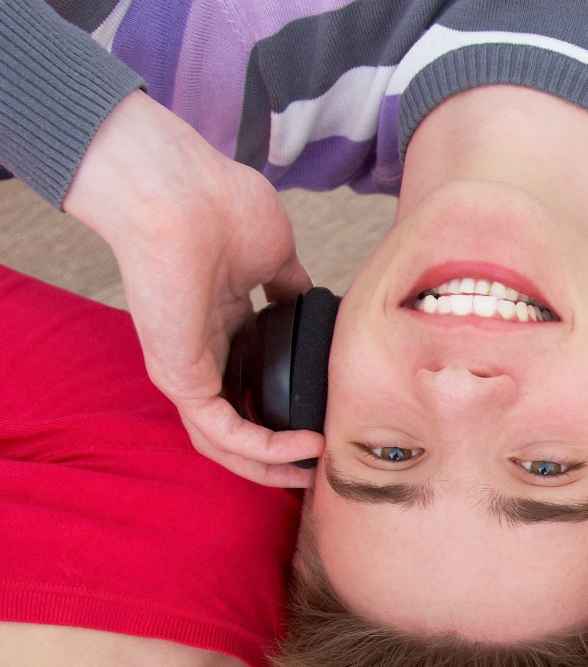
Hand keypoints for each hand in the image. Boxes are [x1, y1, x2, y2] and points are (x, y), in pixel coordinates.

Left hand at [64, 92, 323, 485]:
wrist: (179, 191)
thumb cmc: (218, 204)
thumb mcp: (275, 253)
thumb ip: (290, 285)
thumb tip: (311, 299)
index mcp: (222, 324)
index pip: (252, 385)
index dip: (288, 410)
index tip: (328, 422)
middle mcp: (202, 352)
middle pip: (236, 426)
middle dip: (278, 457)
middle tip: (319, 470)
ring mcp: (186, 367)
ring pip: (225, 443)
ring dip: (270, 468)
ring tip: (310, 475)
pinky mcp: (180, 377)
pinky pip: (224, 432)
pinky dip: (266, 449)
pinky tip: (305, 448)